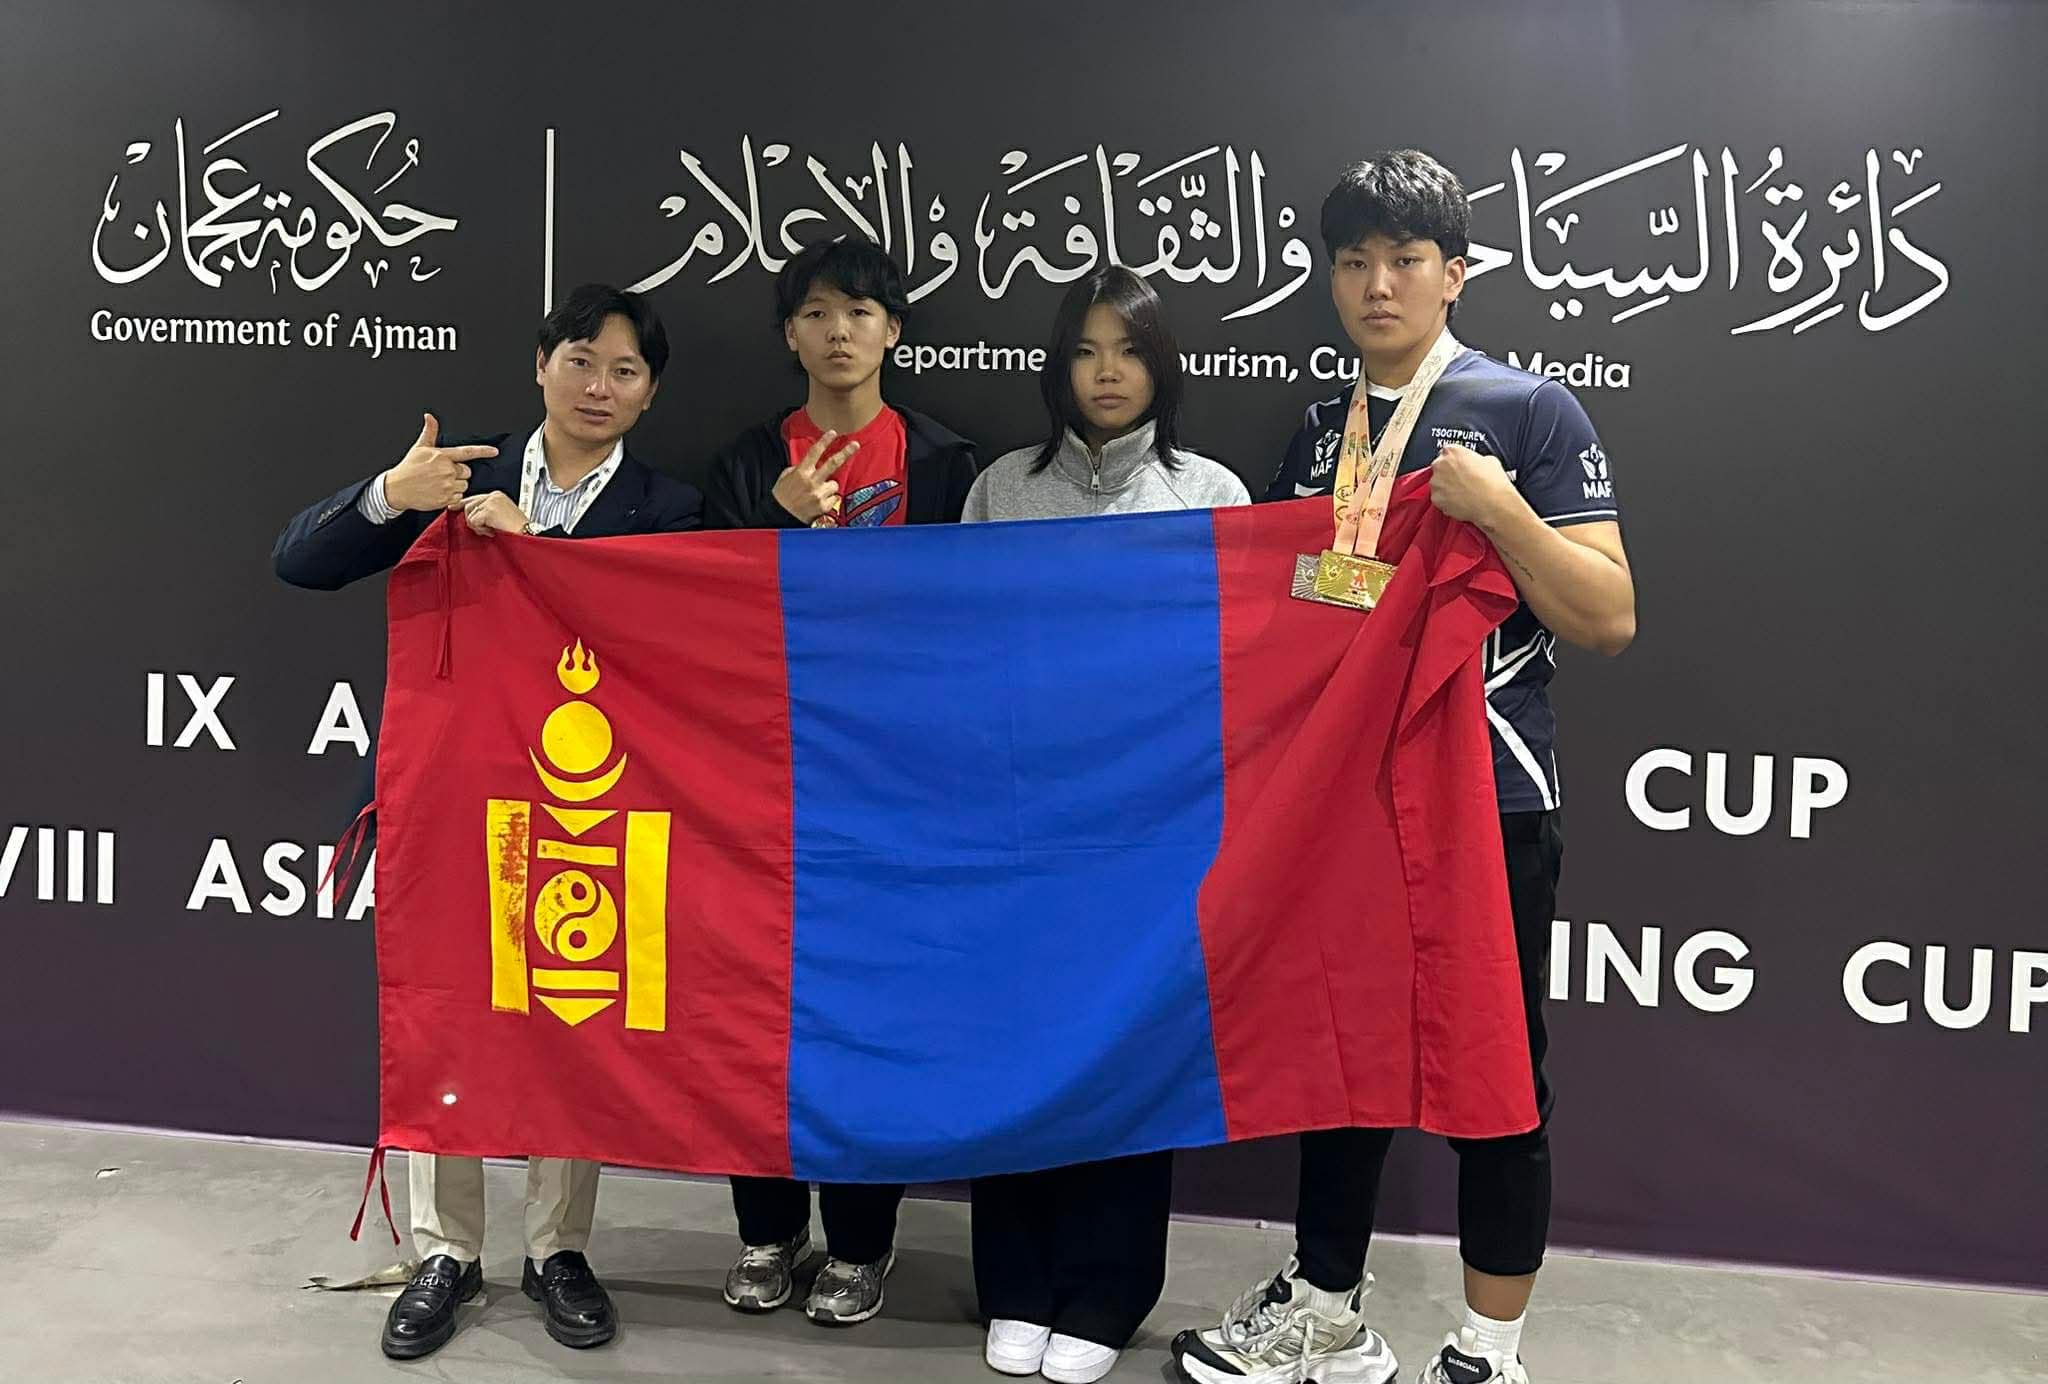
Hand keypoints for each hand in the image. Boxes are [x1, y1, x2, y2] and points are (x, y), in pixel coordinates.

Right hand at [381, 413, 498, 512]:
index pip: (467, 452)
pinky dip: (451, 497)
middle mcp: (446, 470)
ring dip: (455, 485)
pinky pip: (458, 497)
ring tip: (439, 483)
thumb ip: (429, 432)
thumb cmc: (408, 468)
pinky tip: (439, 492)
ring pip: (464, 485)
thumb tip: (429, 417)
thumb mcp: (419, 448)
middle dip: (459, 473)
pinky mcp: (445, 498)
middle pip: (467, 472)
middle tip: (443, 474)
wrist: (397, 488)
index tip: (495, 451)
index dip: (483, 451)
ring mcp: (446, 485)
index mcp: (442, 456)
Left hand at [462, 491, 529, 537]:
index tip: (452, 507)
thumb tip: (469, 514)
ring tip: (492, 530)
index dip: (463, 504)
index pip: (474, 498)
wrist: (526, 537)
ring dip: (478, 526)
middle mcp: (494, 496)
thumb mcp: (499, 517)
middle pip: (468, 505)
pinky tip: (492, 531)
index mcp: (497, 496)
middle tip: (487, 529)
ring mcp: (491, 502)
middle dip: (473, 520)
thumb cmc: (515, 531)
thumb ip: (485, 512)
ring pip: (469, 513)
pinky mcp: (489, 510)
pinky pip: (473, 521)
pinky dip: (481, 529)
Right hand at [770, 429, 859, 523]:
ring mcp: (819, 494)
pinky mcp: (824, 506)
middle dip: (845, 452)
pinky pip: (834, 498)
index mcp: (801, 472)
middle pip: (832, 464)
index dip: (824, 441)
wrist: (780, 517)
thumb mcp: (786, 476)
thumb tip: (811, 464)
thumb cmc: (782, 496)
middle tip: (855, 445)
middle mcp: (811, 482)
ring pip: (834, 484)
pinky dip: (829, 500)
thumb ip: (799, 468)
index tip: (833, 433)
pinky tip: (818, 503)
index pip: (814, 453)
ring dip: (829, 487)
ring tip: (816, 493)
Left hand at [1429, 443, 1518, 527]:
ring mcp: (1436, 482)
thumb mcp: (1490, 460)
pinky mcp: (1436, 498)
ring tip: (1463, 492)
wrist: (1492, 504)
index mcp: (1453, 451)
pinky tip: (1460, 501)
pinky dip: (1446, 500)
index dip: (1456, 460)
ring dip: (1447, 487)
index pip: (1448, 452)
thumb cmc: (1492, 483)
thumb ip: (1477, 459)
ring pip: (1438, 483)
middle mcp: (1440, 464)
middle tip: (1463, 480)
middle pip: (1440, 467)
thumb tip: (1477, 463)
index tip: (1461, 466)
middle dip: (1449, 473)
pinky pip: (1439, 498)